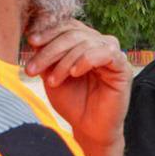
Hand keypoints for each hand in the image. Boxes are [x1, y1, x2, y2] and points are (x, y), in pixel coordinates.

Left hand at [25, 20, 130, 147]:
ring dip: (64, 60)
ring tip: (53, 81)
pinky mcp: (123, 68)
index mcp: (84, 43)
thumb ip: (46, 56)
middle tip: (32, 69)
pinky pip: (105, 53)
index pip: (67, 26)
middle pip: (73, 33)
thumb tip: (33, 36)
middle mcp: (99, 44)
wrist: (88, 129)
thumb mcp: (52, 76)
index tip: (31, 42)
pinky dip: (86, 60)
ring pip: (86, 42)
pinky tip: (75, 73)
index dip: (49, 30)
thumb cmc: (72, 103)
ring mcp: (112, 55)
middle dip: (50, 50)